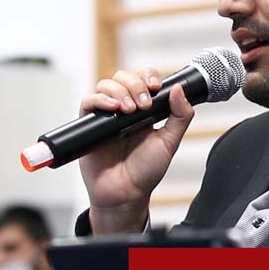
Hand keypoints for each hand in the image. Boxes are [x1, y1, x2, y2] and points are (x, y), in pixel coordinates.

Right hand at [78, 68, 194, 233]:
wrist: (125, 194)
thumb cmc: (146, 171)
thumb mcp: (169, 142)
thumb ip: (180, 117)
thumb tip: (179, 89)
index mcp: (144, 110)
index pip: (142, 79)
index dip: (147, 76)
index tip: (156, 86)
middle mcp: (124, 109)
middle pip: (123, 77)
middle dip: (135, 84)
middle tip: (143, 105)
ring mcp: (106, 116)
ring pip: (105, 85)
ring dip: (119, 91)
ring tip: (129, 110)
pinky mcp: (88, 125)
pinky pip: (88, 102)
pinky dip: (99, 99)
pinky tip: (112, 108)